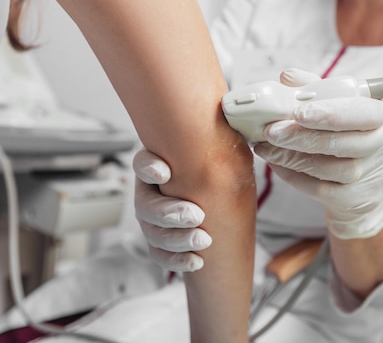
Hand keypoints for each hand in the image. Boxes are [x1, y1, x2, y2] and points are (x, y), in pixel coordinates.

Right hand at [133, 149, 211, 271]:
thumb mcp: (223, 150)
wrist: (223, 198)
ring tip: (204, 240)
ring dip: (177, 239)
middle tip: (197, 215)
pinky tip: (197, 261)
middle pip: (144, 205)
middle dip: (169, 212)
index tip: (165, 172)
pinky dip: (176, 261)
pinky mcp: (159, 243)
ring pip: (152, 233)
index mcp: (159, 165)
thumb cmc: (218, 167)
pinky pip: (159, 255)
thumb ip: (222, 140)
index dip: (149, 168)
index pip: (142, 163)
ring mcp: (152, 220)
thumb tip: (240, 122)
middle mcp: (150, 193)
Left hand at [253, 68, 382, 239]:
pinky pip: (319, 189)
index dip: (328, 113)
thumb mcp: (342, 106)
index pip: (359, 113)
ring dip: (290, 156)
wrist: (366, 184)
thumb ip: (317, 89)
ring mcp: (373, 177)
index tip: (296, 112)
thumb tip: (288, 77)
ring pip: (327, 168)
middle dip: (299, 136)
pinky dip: (293, 176)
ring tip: (266, 147)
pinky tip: (277, 164)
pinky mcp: (358, 200)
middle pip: (340, 143)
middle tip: (270, 131)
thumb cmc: (351, 134)